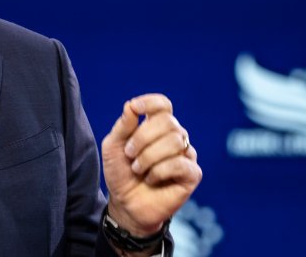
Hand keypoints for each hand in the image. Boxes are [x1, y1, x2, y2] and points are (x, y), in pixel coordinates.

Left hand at [101, 94, 201, 235]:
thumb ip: (122, 126)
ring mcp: (186, 154)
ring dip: (149, 156)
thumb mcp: (113, 147)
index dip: (151, 102)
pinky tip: (152, 179)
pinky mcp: (192, 173)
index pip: (163, 105)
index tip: (135, 108)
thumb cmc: (121, 172)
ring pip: (174, 141)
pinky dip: (159, 171)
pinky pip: (179, 163)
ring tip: (138, 169)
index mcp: (156, 126)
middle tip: (129, 155)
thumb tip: (131, 106)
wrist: (126, 204)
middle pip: (168, 121)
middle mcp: (174, 137)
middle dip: (143, 138)